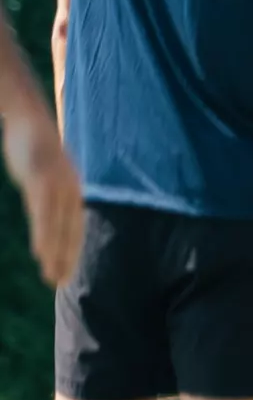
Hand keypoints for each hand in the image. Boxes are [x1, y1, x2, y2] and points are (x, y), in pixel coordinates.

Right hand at [4, 112, 82, 285]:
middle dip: (66, 259)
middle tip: (61, 283)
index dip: (72, 251)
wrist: (29, 117)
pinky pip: (43, 214)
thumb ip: (49, 192)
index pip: (75, 228)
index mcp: (73, 191)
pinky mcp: (41, 180)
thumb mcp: (46, 172)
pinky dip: (44, 235)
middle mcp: (71, 191)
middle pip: (70, 232)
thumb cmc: (35, 145)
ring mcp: (57, 186)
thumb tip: (48, 210)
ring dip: (55, 254)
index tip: (68, 272)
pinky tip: (40, 252)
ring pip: (57, 228)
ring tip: (51, 275)